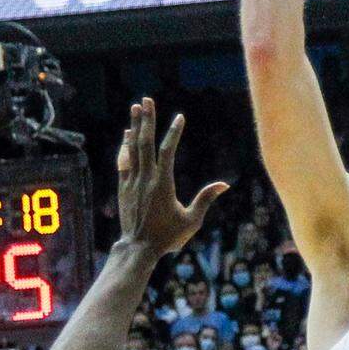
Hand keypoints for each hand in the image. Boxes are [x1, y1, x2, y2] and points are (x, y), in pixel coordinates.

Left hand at [116, 98, 226, 259]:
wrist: (138, 249)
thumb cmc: (167, 237)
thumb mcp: (191, 221)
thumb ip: (205, 200)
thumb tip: (224, 184)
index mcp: (163, 184)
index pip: (167, 151)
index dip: (173, 132)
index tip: (179, 117)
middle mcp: (145, 179)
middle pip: (145, 143)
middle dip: (147, 120)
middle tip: (147, 100)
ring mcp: (132, 182)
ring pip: (133, 149)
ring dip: (135, 127)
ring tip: (136, 108)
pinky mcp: (124, 188)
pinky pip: (124, 162)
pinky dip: (126, 147)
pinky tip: (127, 135)